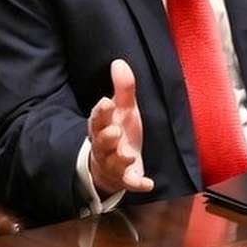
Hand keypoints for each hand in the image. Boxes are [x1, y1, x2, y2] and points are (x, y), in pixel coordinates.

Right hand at [87, 59, 154, 196]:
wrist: (111, 168)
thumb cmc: (118, 134)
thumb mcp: (123, 111)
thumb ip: (123, 89)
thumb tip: (119, 62)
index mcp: (102, 127)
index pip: (98, 118)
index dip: (101, 112)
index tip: (107, 102)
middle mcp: (104, 146)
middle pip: (101, 142)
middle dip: (106, 137)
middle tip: (115, 131)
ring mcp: (113, 164)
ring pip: (113, 163)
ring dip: (120, 160)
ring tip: (128, 156)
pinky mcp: (125, 179)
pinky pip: (129, 183)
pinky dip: (138, 184)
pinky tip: (148, 184)